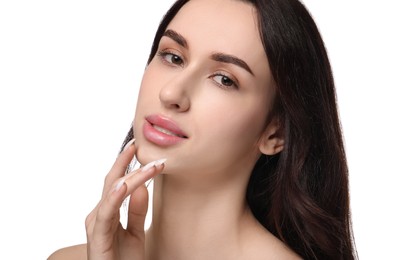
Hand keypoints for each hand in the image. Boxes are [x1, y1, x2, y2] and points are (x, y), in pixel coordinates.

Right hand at [85, 140, 164, 259]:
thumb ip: (137, 211)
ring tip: (148, 163)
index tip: (139, 147)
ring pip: (113, 193)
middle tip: (142, 145)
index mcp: (108, 211)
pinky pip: (107, 213)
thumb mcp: (136, 232)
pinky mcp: (98, 237)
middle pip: (113, 181)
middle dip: (127, 162)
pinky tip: (125, 185)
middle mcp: (100, 214)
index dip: (127, 163)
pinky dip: (115, 197)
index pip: (118, 181)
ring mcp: (96, 224)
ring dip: (132, 177)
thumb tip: (142, 186)